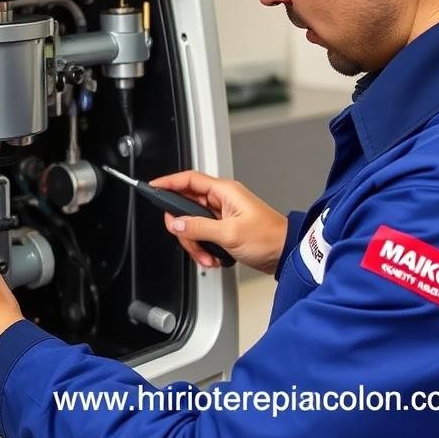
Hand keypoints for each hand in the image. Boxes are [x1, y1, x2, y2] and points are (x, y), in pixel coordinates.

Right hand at [150, 170, 287, 274]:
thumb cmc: (268, 237)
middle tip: (189, 240)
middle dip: (184, 228)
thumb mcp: (229, 233)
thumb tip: (177, 223)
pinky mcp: (223, 228)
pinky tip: (213, 257)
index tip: (152, 187)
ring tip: (207, 256)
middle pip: (185, 206)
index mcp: (223, 191)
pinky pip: (202, 234)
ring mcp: (221, 214)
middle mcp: (221, 200)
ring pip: (192, 224)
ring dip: (195, 243)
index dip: (168, 182)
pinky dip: (203, 248)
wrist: (286, 253)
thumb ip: (199, 227)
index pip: (188, 180)